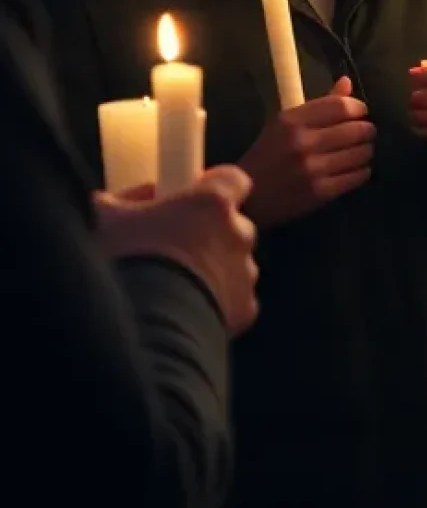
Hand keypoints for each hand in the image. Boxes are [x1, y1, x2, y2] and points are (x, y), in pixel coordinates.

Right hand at [94, 166, 259, 337]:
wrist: (139, 327)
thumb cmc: (121, 262)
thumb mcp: (101, 218)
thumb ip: (123, 201)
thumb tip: (135, 199)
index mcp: (212, 202)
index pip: (232, 180)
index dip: (212, 188)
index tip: (190, 197)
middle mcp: (238, 233)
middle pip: (233, 225)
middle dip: (210, 234)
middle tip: (174, 250)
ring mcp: (245, 272)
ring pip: (235, 265)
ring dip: (214, 270)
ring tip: (174, 288)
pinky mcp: (244, 310)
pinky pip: (235, 301)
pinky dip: (216, 305)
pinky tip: (184, 314)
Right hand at [239, 77, 373, 227]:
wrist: (247, 200)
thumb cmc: (267, 157)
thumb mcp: (284, 125)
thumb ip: (319, 104)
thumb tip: (346, 82)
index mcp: (291, 121)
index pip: (341, 106)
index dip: (359, 108)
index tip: (360, 113)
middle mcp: (302, 142)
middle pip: (357, 129)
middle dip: (366, 130)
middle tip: (364, 134)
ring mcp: (312, 169)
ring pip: (361, 153)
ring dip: (366, 151)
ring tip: (359, 152)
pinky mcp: (320, 193)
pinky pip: (357, 176)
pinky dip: (361, 171)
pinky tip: (354, 170)